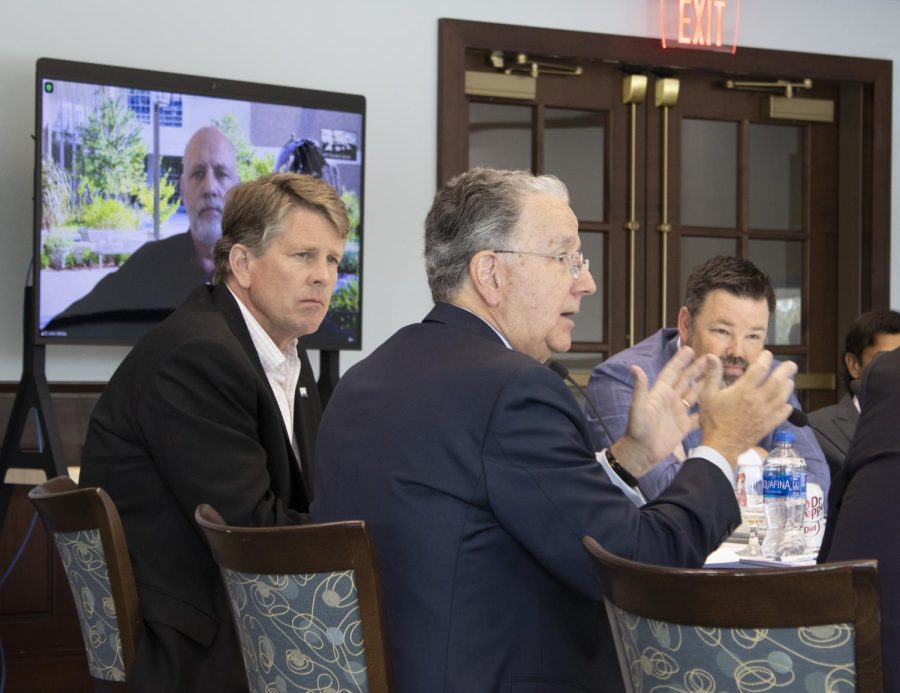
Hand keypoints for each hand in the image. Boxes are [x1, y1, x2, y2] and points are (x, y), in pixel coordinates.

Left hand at [612, 346, 716, 475]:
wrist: (641, 453)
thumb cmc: (637, 430)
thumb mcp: (638, 408)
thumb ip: (639, 388)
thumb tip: (634, 367)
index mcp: (660, 393)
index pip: (671, 372)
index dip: (680, 361)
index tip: (690, 349)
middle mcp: (670, 400)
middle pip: (686, 380)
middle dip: (697, 369)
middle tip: (712, 358)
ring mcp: (678, 412)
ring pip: (694, 395)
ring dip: (705, 384)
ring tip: (719, 375)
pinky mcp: (684, 426)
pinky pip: (698, 415)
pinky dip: (708, 409)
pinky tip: (719, 402)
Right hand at [699, 350, 795, 466]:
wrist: (721, 445)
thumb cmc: (712, 419)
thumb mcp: (707, 395)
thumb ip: (712, 375)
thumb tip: (711, 356)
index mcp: (743, 390)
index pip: (759, 370)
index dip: (765, 360)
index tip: (767, 354)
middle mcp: (758, 399)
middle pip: (777, 381)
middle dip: (786, 371)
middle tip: (792, 365)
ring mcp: (765, 413)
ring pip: (782, 396)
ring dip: (788, 387)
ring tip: (789, 381)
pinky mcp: (768, 425)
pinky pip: (782, 414)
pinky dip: (787, 407)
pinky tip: (786, 404)